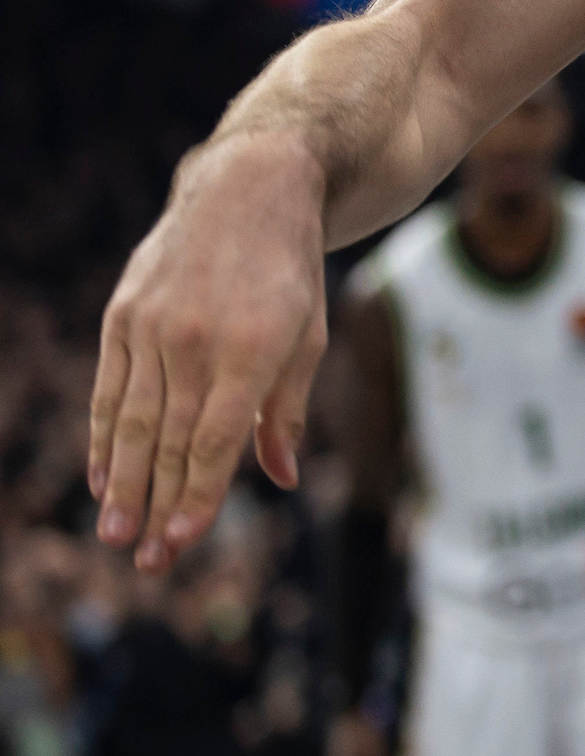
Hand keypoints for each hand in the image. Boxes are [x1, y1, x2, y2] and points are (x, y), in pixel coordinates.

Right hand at [89, 137, 329, 571]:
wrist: (248, 192)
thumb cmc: (290, 275)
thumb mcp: (310, 337)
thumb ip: (288, 410)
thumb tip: (282, 478)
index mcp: (252, 350)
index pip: (217, 441)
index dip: (198, 497)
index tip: (183, 544)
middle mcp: (197, 340)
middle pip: (171, 441)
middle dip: (157, 507)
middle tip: (146, 563)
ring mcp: (153, 327)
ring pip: (134, 421)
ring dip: (124, 484)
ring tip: (115, 535)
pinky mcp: (123, 315)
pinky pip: (111, 388)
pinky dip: (105, 436)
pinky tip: (103, 477)